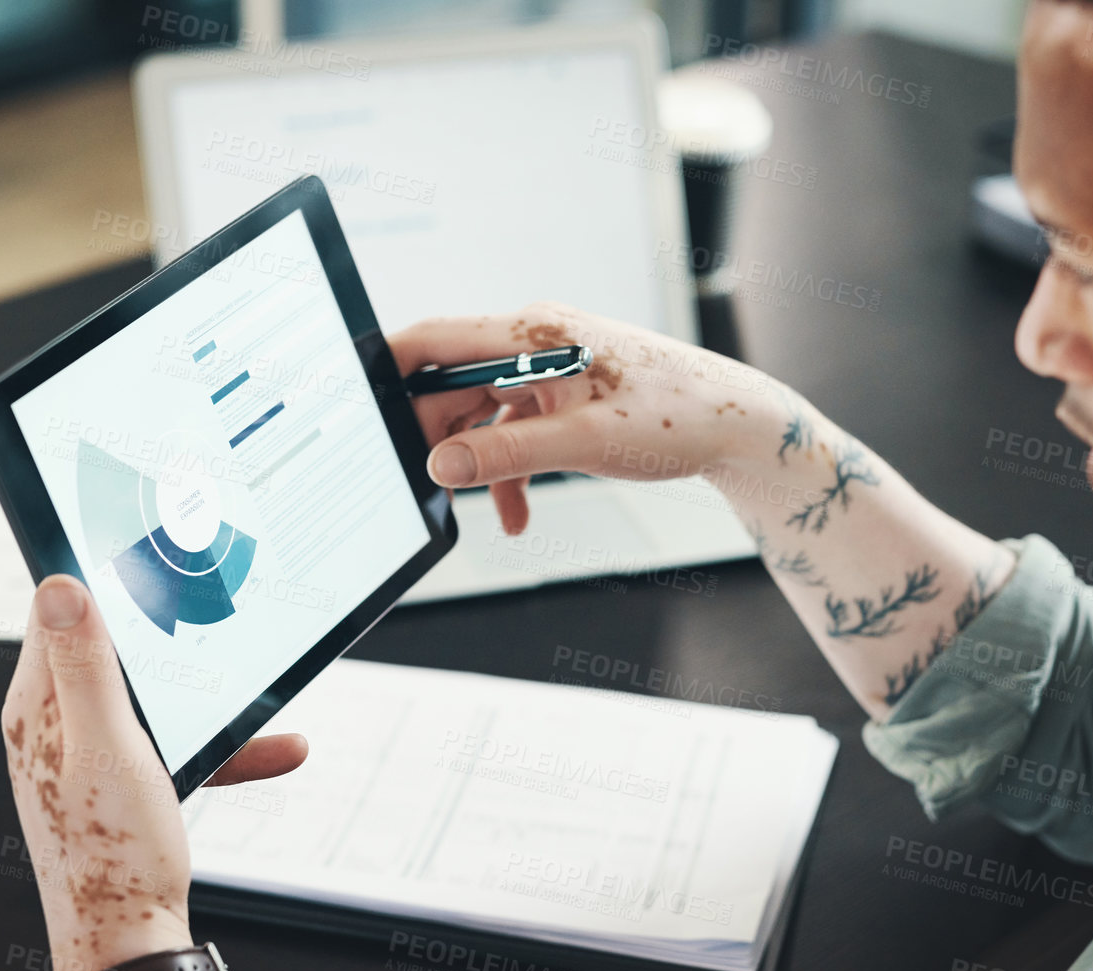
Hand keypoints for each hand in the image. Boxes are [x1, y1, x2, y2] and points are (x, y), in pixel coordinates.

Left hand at [1, 575, 307, 970]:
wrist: (129, 943)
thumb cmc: (114, 856)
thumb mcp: (108, 747)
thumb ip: (87, 665)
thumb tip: (61, 585)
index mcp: (38, 707)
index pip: (57, 611)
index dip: (102, 579)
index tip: (150, 557)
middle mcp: (54, 724)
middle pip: (114, 649)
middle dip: (171, 637)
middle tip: (216, 617)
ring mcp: (86, 752)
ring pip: (154, 697)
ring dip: (209, 699)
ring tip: (262, 701)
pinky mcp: (118, 779)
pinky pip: (173, 742)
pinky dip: (219, 744)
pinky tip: (274, 748)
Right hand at [393, 301, 796, 533]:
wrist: (736, 425)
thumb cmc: (676, 417)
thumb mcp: (585, 443)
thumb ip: (507, 453)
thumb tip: (443, 465)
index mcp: (534, 333)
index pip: (436, 338)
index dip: (388, 367)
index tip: (357, 403)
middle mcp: (536, 342)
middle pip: (453, 384)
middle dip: (438, 436)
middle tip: (429, 486)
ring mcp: (550, 369)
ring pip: (484, 414)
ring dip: (479, 464)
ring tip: (488, 513)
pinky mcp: (565, 395)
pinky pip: (516, 431)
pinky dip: (511, 470)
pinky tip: (517, 515)